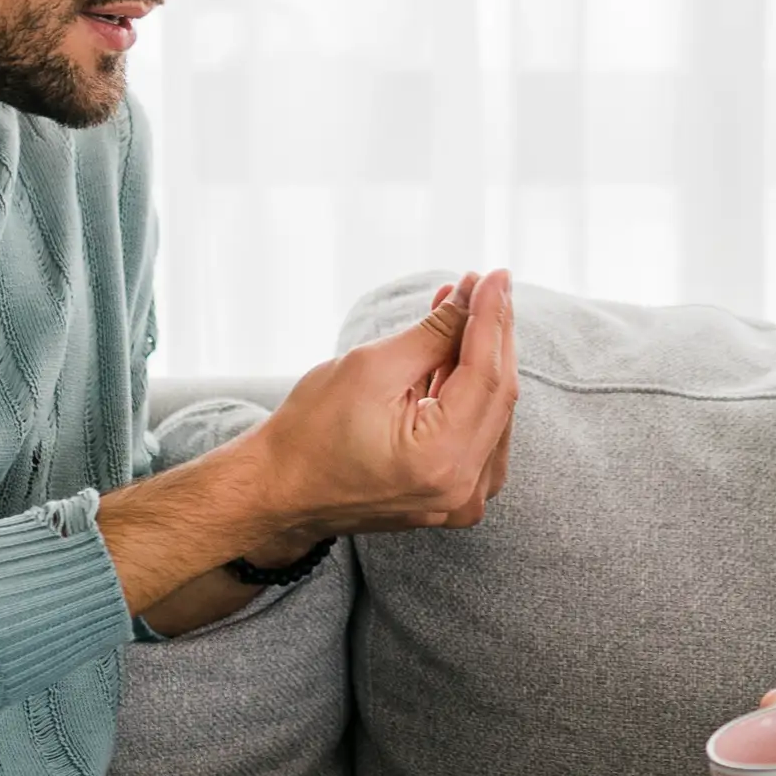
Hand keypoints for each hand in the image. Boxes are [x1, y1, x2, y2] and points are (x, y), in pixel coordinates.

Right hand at [242, 268, 520, 542]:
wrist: (279, 493)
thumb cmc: (310, 432)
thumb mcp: (369, 368)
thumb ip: (434, 333)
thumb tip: (473, 295)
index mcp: (441, 461)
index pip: (487, 376)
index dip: (492, 319)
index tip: (495, 276)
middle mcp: (461, 489)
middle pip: (497, 395)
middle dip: (492, 333)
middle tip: (484, 284)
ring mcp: (459, 499)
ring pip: (491, 411)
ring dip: (480, 357)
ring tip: (460, 307)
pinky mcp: (452, 496)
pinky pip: (476, 433)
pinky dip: (468, 390)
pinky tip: (454, 350)